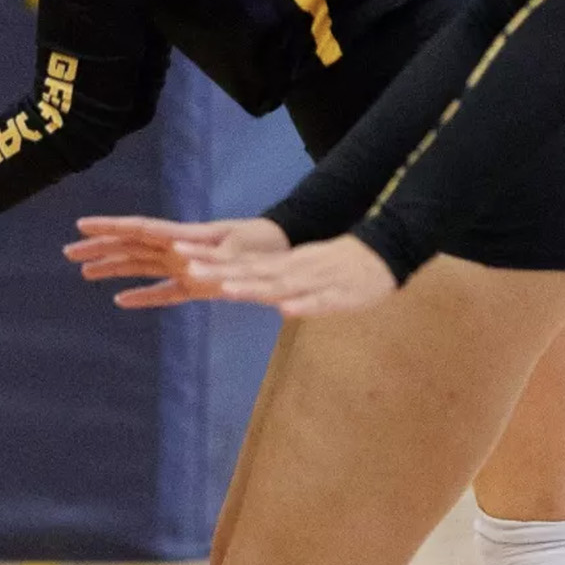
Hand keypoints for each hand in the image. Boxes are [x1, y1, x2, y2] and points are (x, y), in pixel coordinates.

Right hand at [66, 215, 286, 308]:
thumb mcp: (238, 244)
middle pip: (132, 247)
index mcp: (184, 236)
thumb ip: (209, 252)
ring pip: (141, 266)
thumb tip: (176, 249)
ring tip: (84, 272)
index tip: (82, 225)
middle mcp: (178, 249)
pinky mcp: (197, 284)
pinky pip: (163, 291)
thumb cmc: (262, 242)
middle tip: (68, 252)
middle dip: (101, 247)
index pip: (140, 229)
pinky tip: (121, 300)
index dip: (110, 227)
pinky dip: (143, 296)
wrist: (284, 246)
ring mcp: (185, 266)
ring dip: (114, 267)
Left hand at [184, 234, 397, 319]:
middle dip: (222, 273)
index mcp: (283, 265)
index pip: (241, 265)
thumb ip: (271, 279)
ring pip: (281, 286)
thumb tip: (238, 283)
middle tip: (189, 268)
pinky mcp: (339, 295)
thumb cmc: (337, 266)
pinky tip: (286, 311)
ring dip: (254, 288)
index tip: (182, 259)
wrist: (381, 254)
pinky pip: (319, 302)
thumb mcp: (299, 269)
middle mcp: (292, 271)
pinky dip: (303, 306)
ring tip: (227, 288)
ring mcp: (315, 282)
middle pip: (252, 273)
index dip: (212, 263)